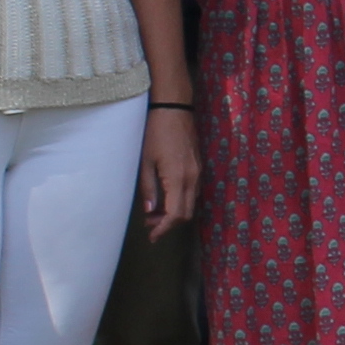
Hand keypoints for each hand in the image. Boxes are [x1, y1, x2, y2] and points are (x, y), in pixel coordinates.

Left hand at [140, 110, 201, 237]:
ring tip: (154, 212)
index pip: (176, 214)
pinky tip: (166, 197)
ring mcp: (198, 172)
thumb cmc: (155, 132)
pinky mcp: (198, 166)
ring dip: (174, 213)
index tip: (152, 236)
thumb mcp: (146, 161)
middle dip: (169, 224)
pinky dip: (180, 201)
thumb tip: (151, 210)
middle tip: (150, 225)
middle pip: (186, 213)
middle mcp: (192, 178)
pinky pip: (193, 192)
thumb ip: (149, 188)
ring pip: (191, 203)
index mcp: (178, 178)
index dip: (164, 229)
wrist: (174, 108)